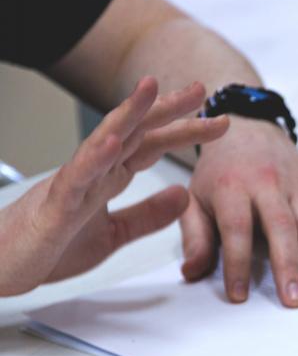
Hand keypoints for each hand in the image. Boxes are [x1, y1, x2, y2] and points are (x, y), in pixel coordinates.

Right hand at [0, 77, 227, 295]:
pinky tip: (114, 142)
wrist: (3, 267)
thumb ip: (147, 215)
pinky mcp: (55, 205)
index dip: (184, 131)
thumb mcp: (114, 233)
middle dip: (167, 109)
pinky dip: (95, 158)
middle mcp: (92, 172)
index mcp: (108, 178)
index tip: (219, 120)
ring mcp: (73, 184)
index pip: (152, 145)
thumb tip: (184, 195)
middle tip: (201, 89)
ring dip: (128, 113)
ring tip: (152, 88)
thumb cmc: (49, 247)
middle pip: (135, 132)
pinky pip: (76, 178)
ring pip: (104, 141)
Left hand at [181, 116, 297, 307]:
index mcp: (231, 185)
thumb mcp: (195, 198)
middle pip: (281, 227)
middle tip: (293, 300)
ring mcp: (296, 187)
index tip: (239, 296)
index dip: (237, 262)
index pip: (236, 228)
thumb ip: (194, 236)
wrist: (249, 128)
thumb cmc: (219, 172)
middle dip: (289, 265)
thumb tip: (191, 273)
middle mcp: (267, 184)